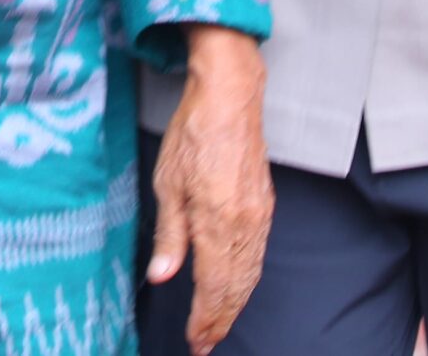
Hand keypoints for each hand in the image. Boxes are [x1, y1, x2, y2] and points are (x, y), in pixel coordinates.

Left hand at [147, 26, 272, 355]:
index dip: (204, 318)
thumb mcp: (168, 183)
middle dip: (221, 319)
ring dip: (235, 304)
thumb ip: (169, 235)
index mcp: (216, 220)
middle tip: (206, 343)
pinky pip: (259, 255)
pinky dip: (248, 280)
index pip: (212, 285)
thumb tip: (162, 276)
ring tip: (219, 325)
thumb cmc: (194, 134)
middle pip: (236, 287)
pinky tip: (238, 289)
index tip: (194, 340)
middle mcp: (244, 224)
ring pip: (250, 274)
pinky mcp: (265, 206)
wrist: (230, 97)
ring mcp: (259, 215)